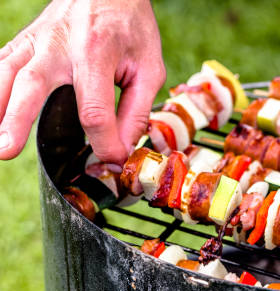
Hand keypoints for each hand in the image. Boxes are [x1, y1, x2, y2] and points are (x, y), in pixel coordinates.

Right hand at [0, 0, 165, 164]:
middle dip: (20, 120)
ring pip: (8, 74)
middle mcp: (59, 44)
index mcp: (96, 51)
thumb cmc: (131, 27)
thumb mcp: (149, 68)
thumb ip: (136, 111)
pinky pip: (2, 65)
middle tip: (8, 151)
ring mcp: (36, 41)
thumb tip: (120, 150)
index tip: (112, 159)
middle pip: (34, 84)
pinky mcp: (24, 42)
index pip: (94, 110)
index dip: (103, 142)